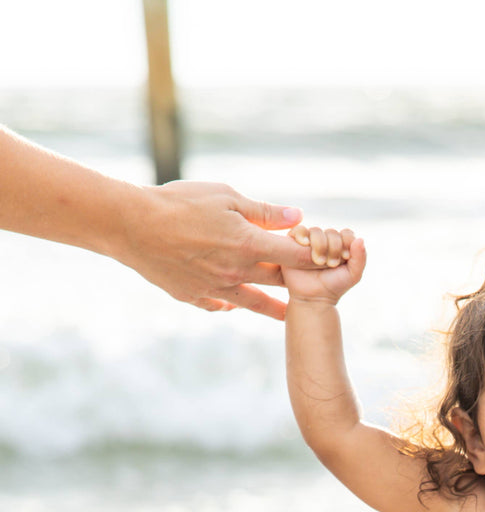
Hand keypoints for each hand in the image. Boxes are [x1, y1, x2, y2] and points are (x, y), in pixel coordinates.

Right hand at [124, 181, 321, 319]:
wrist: (131, 225)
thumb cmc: (179, 202)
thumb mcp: (224, 196)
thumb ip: (263, 211)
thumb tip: (297, 217)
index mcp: (248, 244)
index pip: (294, 256)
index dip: (313, 256)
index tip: (326, 257)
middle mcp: (236, 272)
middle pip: (278, 282)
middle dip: (297, 282)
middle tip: (313, 285)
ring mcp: (215, 288)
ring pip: (253, 302)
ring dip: (274, 308)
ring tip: (288, 315)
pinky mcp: (193, 296)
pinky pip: (218, 304)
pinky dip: (228, 303)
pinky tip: (232, 303)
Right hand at [283, 225, 366, 302]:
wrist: (313, 298)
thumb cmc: (334, 286)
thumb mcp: (353, 275)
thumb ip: (360, 258)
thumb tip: (360, 239)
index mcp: (341, 245)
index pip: (347, 234)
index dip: (347, 242)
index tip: (345, 258)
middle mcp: (326, 241)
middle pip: (332, 232)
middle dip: (334, 248)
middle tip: (331, 264)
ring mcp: (310, 241)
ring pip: (316, 231)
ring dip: (320, 245)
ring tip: (319, 262)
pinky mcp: (294, 243)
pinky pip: (298, 231)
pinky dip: (302, 235)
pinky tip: (305, 244)